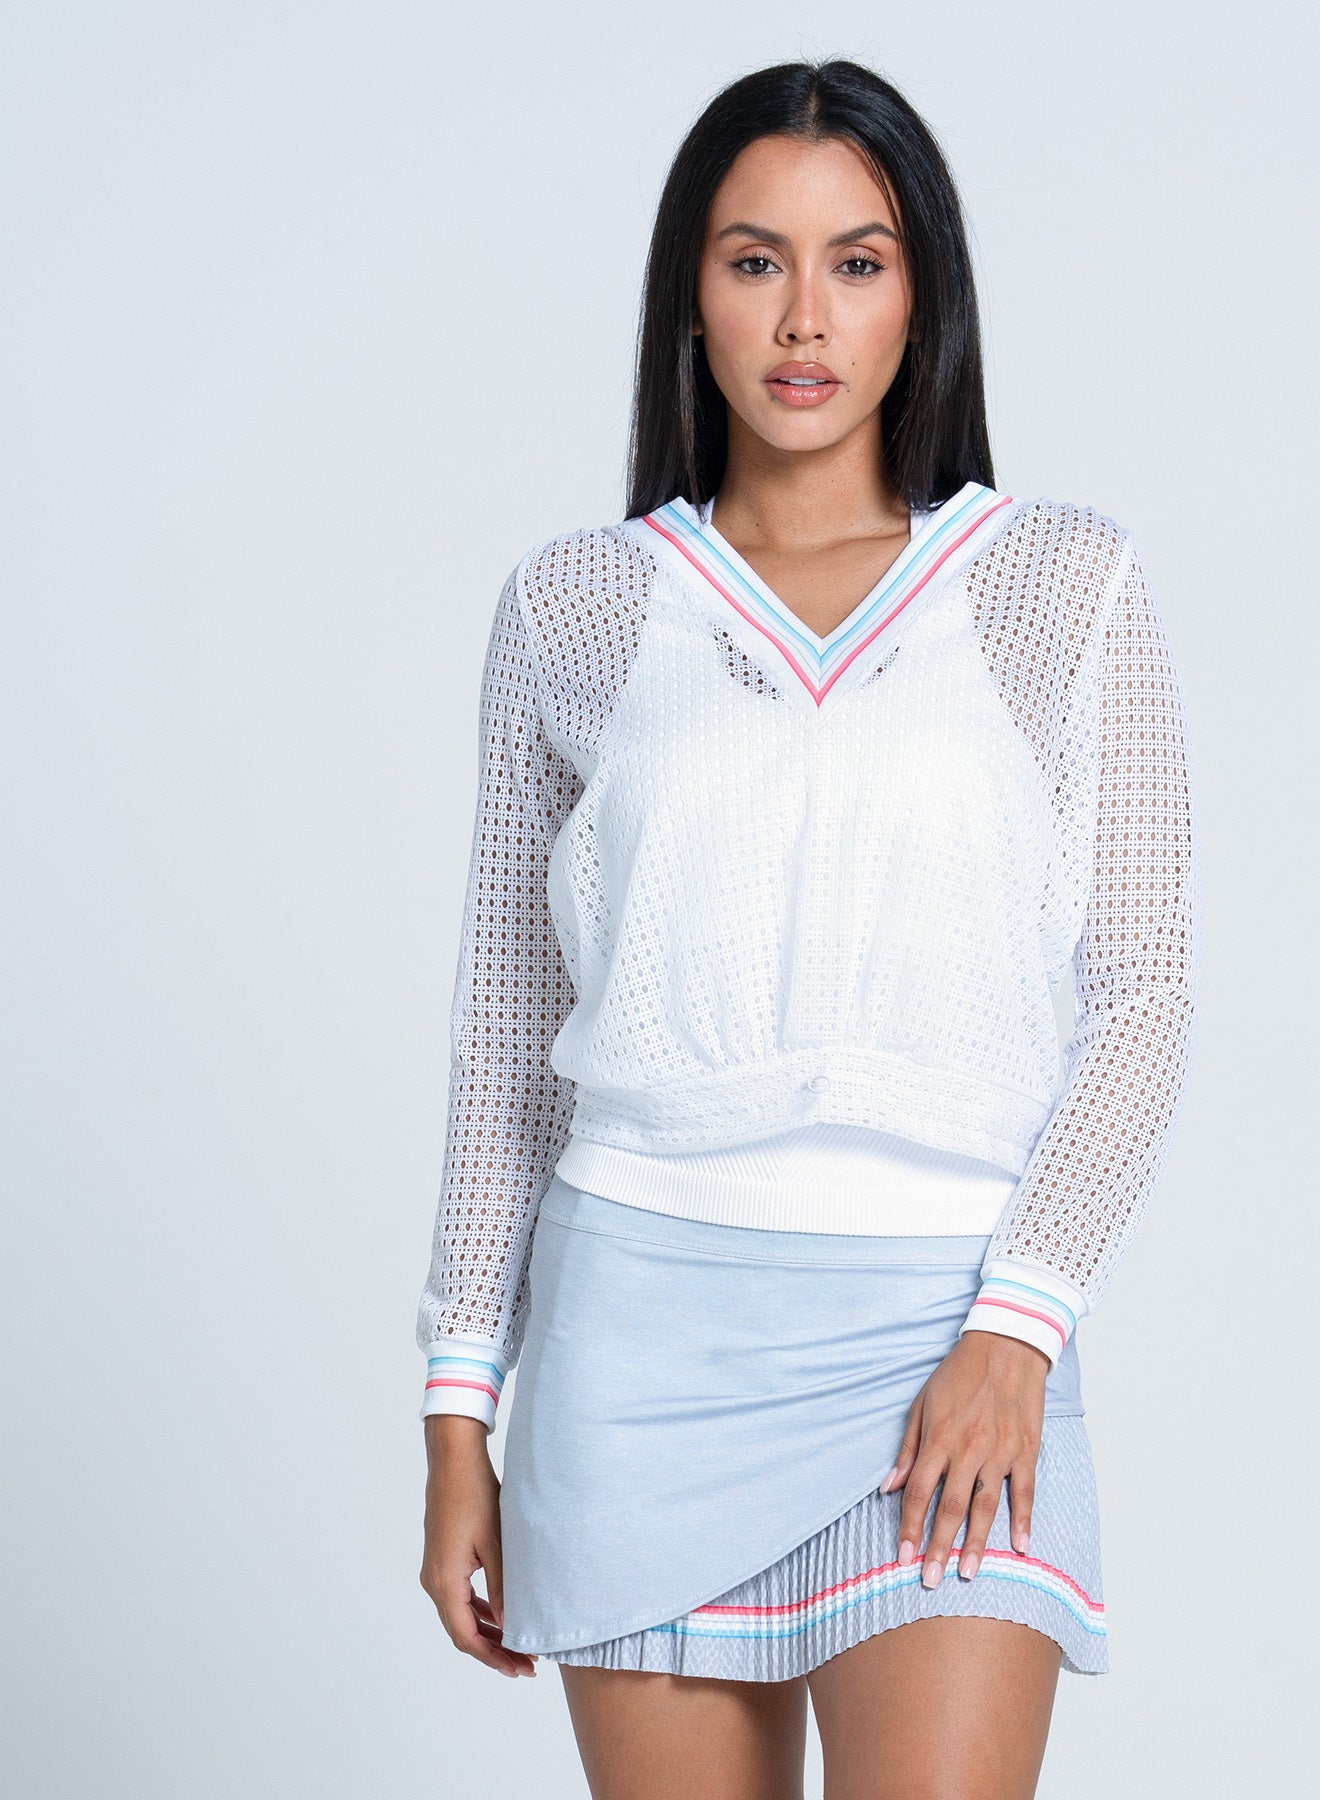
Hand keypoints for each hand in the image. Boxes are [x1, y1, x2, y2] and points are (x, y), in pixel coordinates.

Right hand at [419, 1414, 537, 1676]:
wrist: (454, 1460)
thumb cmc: (476, 1496)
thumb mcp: (496, 1545)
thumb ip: (503, 1588)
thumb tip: (512, 1626)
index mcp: (444, 1582)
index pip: (467, 1637)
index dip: (493, 1657)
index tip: (519, 1668)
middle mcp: (433, 1581)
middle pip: (463, 1631)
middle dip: (494, 1650)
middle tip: (526, 1664)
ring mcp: (435, 1570)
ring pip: (461, 1615)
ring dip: (488, 1631)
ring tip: (518, 1644)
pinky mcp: (441, 1558)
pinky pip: (459, 1597)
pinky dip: (479, 1611)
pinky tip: (502, 1614)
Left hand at [879, 1330, 1049, 1585]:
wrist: (1006, 1347)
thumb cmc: (958, 1375)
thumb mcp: (922, 1404)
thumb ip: (908, 1449)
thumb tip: (889, 1487)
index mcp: (939, 1438)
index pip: (919, 1492)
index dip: (909, 1528)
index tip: (903, 1558)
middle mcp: (968, 1450)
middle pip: (950, 1507)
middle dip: (938, 1547)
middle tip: (930, 1581)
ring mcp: (1000, 1452)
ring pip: (985, 1507)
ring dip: (975, 1543)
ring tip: (965, 1574)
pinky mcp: (1026, 1450)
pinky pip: (1024, 1492)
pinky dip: (1023, 1520)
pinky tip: (1019, 1548)